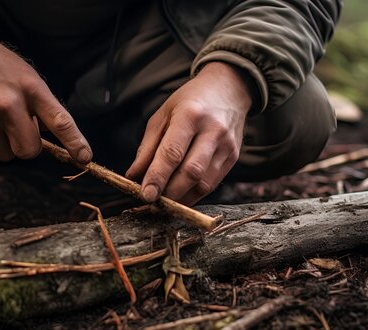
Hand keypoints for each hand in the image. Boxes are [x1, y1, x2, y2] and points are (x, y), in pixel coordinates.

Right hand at [0, 36, 91, 162]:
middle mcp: (8, 105)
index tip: (85, 156)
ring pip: (6, 155)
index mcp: (31, 89)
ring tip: (0, 121)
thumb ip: (43, 107)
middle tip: (21, 128)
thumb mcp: (28, 78)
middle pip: (29, 151)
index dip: (74, 142)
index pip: (59, 120)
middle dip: (28, 145)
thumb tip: (53, 138)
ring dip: (7, 145)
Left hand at [126, 62, 253, 204]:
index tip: (146, 195)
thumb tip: (133, 177)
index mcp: (190, 115)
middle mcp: (212, 130)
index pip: (172, 153)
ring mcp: (226, 145)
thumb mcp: (162, 115)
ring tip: (164, 202)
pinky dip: (194, 195)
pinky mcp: (234, 157)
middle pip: (191, 171)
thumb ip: (147, 147)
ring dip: (182, 198)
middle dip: (170, 192)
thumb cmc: (190, 101)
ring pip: (204, 183)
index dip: (158, 177)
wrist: (228, 89)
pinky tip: (180, 196)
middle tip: (153, 202)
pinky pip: (212, 184)